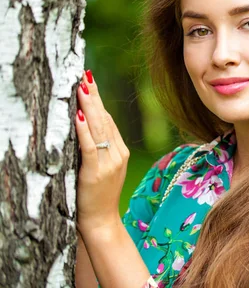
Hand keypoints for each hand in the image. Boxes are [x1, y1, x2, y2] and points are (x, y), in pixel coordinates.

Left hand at [75, 70, 129, 234]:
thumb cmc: (98, 194)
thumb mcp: (104, 167)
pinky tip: (78, 116)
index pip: (108, 120)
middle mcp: (118, 153)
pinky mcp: (96, 172)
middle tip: (85, 76)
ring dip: (89, 107)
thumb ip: (100, 147)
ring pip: (98, 129)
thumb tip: (87, 122)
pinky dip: (84, 130)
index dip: (98, 100)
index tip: (89, 81)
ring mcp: (109, 163)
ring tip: (82, 88)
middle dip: (94, 96)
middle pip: (104, 119)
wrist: (102, 220)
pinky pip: (90, 147)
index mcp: (121, 151)